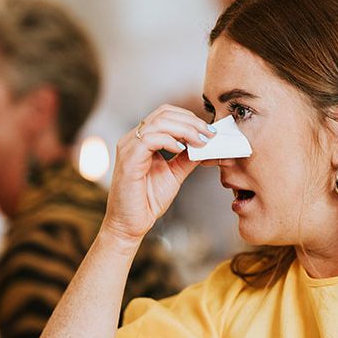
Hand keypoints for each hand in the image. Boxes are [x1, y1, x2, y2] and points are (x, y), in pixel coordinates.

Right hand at [102, 104, 215, 245]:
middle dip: (191, 121)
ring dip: (185, 130)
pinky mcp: (128, 159)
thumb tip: (205, 146)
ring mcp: (129, 147)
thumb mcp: (174, 174)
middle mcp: (133, 139)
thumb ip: (187, 158)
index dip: (190, 118)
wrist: (131, 224)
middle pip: (164, 113)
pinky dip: (170, 141)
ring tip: (200, 142)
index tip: (209, 131)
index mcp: (142, 140)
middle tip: (209, 134)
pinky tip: (182, 150)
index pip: (166, 114)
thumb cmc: (147, 200)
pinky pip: (150, 139)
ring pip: (158, 123)